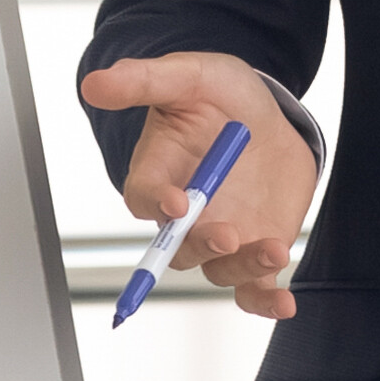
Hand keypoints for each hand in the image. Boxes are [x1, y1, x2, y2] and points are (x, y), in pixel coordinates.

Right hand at [75, 53, 321, 318]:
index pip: (143, 198)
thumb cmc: (219, 97)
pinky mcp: (254, 250)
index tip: (176, 202)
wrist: (267, 114)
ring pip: (219, 270)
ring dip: (244, 267)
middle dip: (200, 245)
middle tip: (225, 234)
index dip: (155, 203)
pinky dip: (267, 301)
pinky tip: (285, 304)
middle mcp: (184, 217)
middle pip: (178, 247)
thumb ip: (143, 80)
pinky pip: (254, 287)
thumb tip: (94, 83)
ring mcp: (220, 237)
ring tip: (275, 249)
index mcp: (158, 176)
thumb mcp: (187, 76)